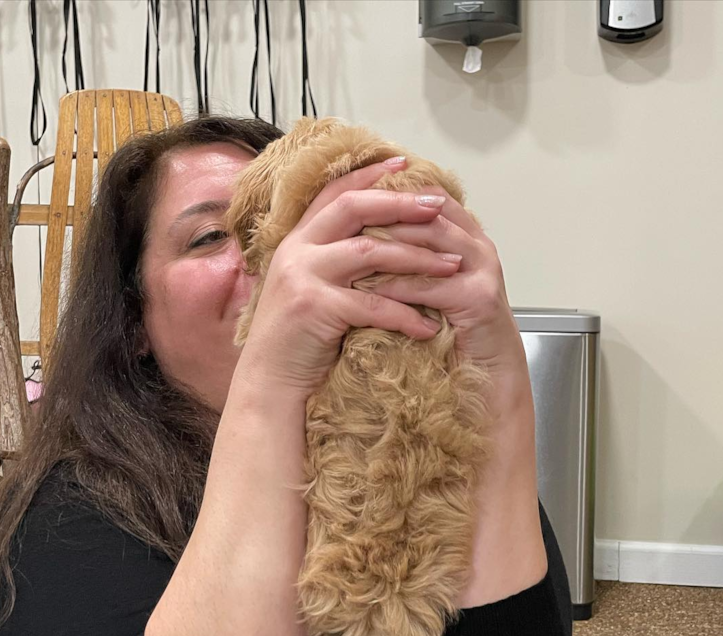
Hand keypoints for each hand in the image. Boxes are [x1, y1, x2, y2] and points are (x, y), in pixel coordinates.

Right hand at [235, 159, 463, 400]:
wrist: (268, 381)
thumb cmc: (298, 339)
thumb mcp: (311, 288)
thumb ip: (334, 262)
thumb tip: (379, 241)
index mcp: (297, 240)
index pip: (335, 193)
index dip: (369, 176)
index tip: (404, 165)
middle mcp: (296, 250)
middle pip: (354, 209)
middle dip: (400, 204)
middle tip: (438, 206)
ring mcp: (303, 276)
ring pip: (370, 252)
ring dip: (418, 258)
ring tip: (454, 266)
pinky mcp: (314, 308)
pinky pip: (372, 305)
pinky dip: (405, 314)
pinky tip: (428, 326)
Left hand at [364, 188, 530, 405]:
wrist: (487, 373)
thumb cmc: (453, 330)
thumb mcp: (428, 283)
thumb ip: (408, 256)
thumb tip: (359, 233)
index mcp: (467, 234)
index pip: (426, 195)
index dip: (391, 193)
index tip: (349, 201)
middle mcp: (478, 244)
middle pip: (426, 210)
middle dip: (382, 214)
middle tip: (341, 222)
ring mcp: (482, 268)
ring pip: (429, 238)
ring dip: (385, 244)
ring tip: (346, 250)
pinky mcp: (479, 298)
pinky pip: (428, 285)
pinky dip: (394, 286)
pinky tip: (365, 292)